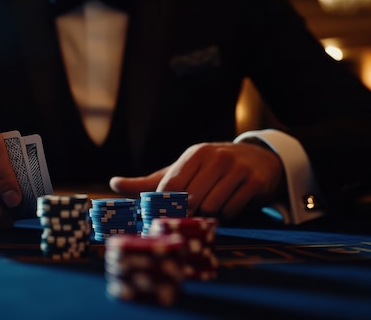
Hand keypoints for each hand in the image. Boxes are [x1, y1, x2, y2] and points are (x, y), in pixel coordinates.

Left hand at [109, 142, 283, 220]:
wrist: (257, 160)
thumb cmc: (210, 170)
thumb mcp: (180, 171)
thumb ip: (148, 182)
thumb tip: (113, 184)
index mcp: (195, 154)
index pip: (171, 187)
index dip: (166, 206)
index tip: (166, 215)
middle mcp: (216, 157)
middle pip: (191, 200)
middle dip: (190, 211)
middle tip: (193, 211)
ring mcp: (237, 168)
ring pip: (212, 207)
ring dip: (211, 213)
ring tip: (213, 204)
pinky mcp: (254, 181)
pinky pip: (233, 210)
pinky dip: (229, 213)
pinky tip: (230, 203)